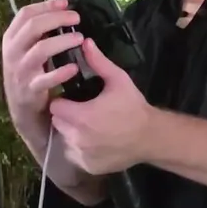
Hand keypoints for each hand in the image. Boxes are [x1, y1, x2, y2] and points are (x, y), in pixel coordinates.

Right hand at [1, 0, 84, 127]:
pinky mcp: (30, 90)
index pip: (25, 14)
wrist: (23, 109)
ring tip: (79, 39)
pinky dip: (61, 73)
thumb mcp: (27, 49)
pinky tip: (74, 68)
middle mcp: (12, 52)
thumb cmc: (29, 73)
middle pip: (32, 26)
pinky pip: (46, 79)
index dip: (45, 5)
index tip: (64, 2)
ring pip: (40, 50)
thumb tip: (62, 6)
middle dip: (56, 18)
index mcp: (11, 39)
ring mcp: (20, 71)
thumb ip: (40, 30)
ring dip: (62, 42)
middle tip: (76, 18)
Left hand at [49, 39, 155, 174]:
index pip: (55, 106)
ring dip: (71, 131)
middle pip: (58, 122)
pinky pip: (74, 154)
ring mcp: (82, 154)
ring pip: (64, 138)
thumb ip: (98, 62)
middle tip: (82, 110)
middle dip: (66, 115)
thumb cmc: (133, 106)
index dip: (62, 101)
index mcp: (81, 116)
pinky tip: (95, 140)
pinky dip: (80, 148)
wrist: (151, 137)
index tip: (73, 98)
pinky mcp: (87, 166)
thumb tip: (85, 41)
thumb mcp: (118, 80)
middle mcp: (77, 138)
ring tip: (90, 125)